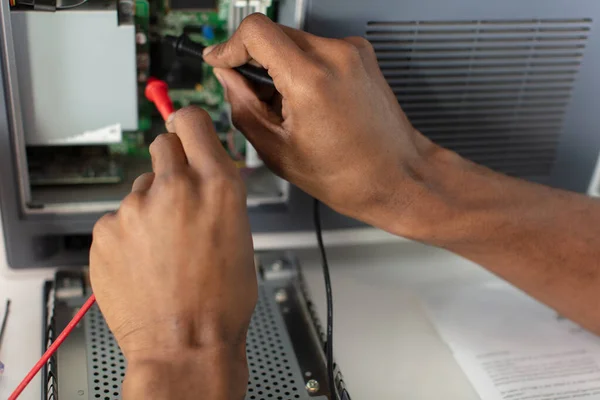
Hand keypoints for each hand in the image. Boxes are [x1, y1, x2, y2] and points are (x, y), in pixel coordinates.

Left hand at [89, 107, 255, 398]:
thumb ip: (219, 192)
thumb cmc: (222, 299)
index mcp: (217, 185)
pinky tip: (145, 262)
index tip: (184, 129)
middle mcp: (174, 188)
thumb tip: (204, 170)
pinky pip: (119, 219)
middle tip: (178, 198)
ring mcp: (135, 209)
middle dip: (172, 166)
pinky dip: (130, 235)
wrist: (185, 344)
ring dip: (151, 208)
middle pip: (162, 146)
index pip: (191, 120)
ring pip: (141, 189)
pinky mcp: (106, 231)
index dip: (188, 124)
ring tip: (164, 248)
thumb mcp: (241, 233)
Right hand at [203, 14, 436, 233]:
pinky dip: (302, 69)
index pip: (255, 31)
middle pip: (273, 34)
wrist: (398, 177)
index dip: (230, 46)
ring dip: (278, 66)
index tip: (221, 61)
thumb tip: (227, 78)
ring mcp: (353, 52)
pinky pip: (316, 50)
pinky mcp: (361, 56)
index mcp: (311, 80)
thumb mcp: (278, 151)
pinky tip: (307, 103)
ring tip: (286, 108)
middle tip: (253, 96)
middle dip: (254, 61)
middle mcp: (336, 56)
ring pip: (294, 41)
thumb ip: (243, 107)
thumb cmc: (350, 175)